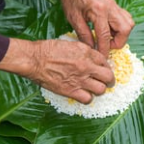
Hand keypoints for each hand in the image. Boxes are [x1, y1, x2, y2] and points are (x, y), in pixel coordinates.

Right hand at [0, 38, 114, 103]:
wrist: (35, 59)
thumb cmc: (48, 50)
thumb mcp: (70, 44)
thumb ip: (83, 51)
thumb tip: (91, 58)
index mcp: (86, 52)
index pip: (105, 61)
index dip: (105, 66)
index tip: (102, 69)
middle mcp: (86, 66)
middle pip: (108, 77)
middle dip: (109, 80)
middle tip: (106, 82)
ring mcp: (80, 80)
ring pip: (101, 89)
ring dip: (99, 90)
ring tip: (94, 89)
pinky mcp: (71, 91)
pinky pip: (87, 99)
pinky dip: (87, 98)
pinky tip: (83, 95)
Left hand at [54, 0, 134, 56]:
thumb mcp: (74, 19)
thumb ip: (84, 35)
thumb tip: (92, 49)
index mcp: (98, 10)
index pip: (105, 36)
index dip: (104, 49)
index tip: (101, 57)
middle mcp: (110, 7)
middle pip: (125, 29)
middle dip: (118, 42)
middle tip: (106, 45)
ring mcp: (115, 5)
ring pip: (129, 24)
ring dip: (121, 35)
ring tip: (108, 38)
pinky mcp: (115, 6)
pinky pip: (125, 19)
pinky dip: (121, 28)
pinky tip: (109, 31)